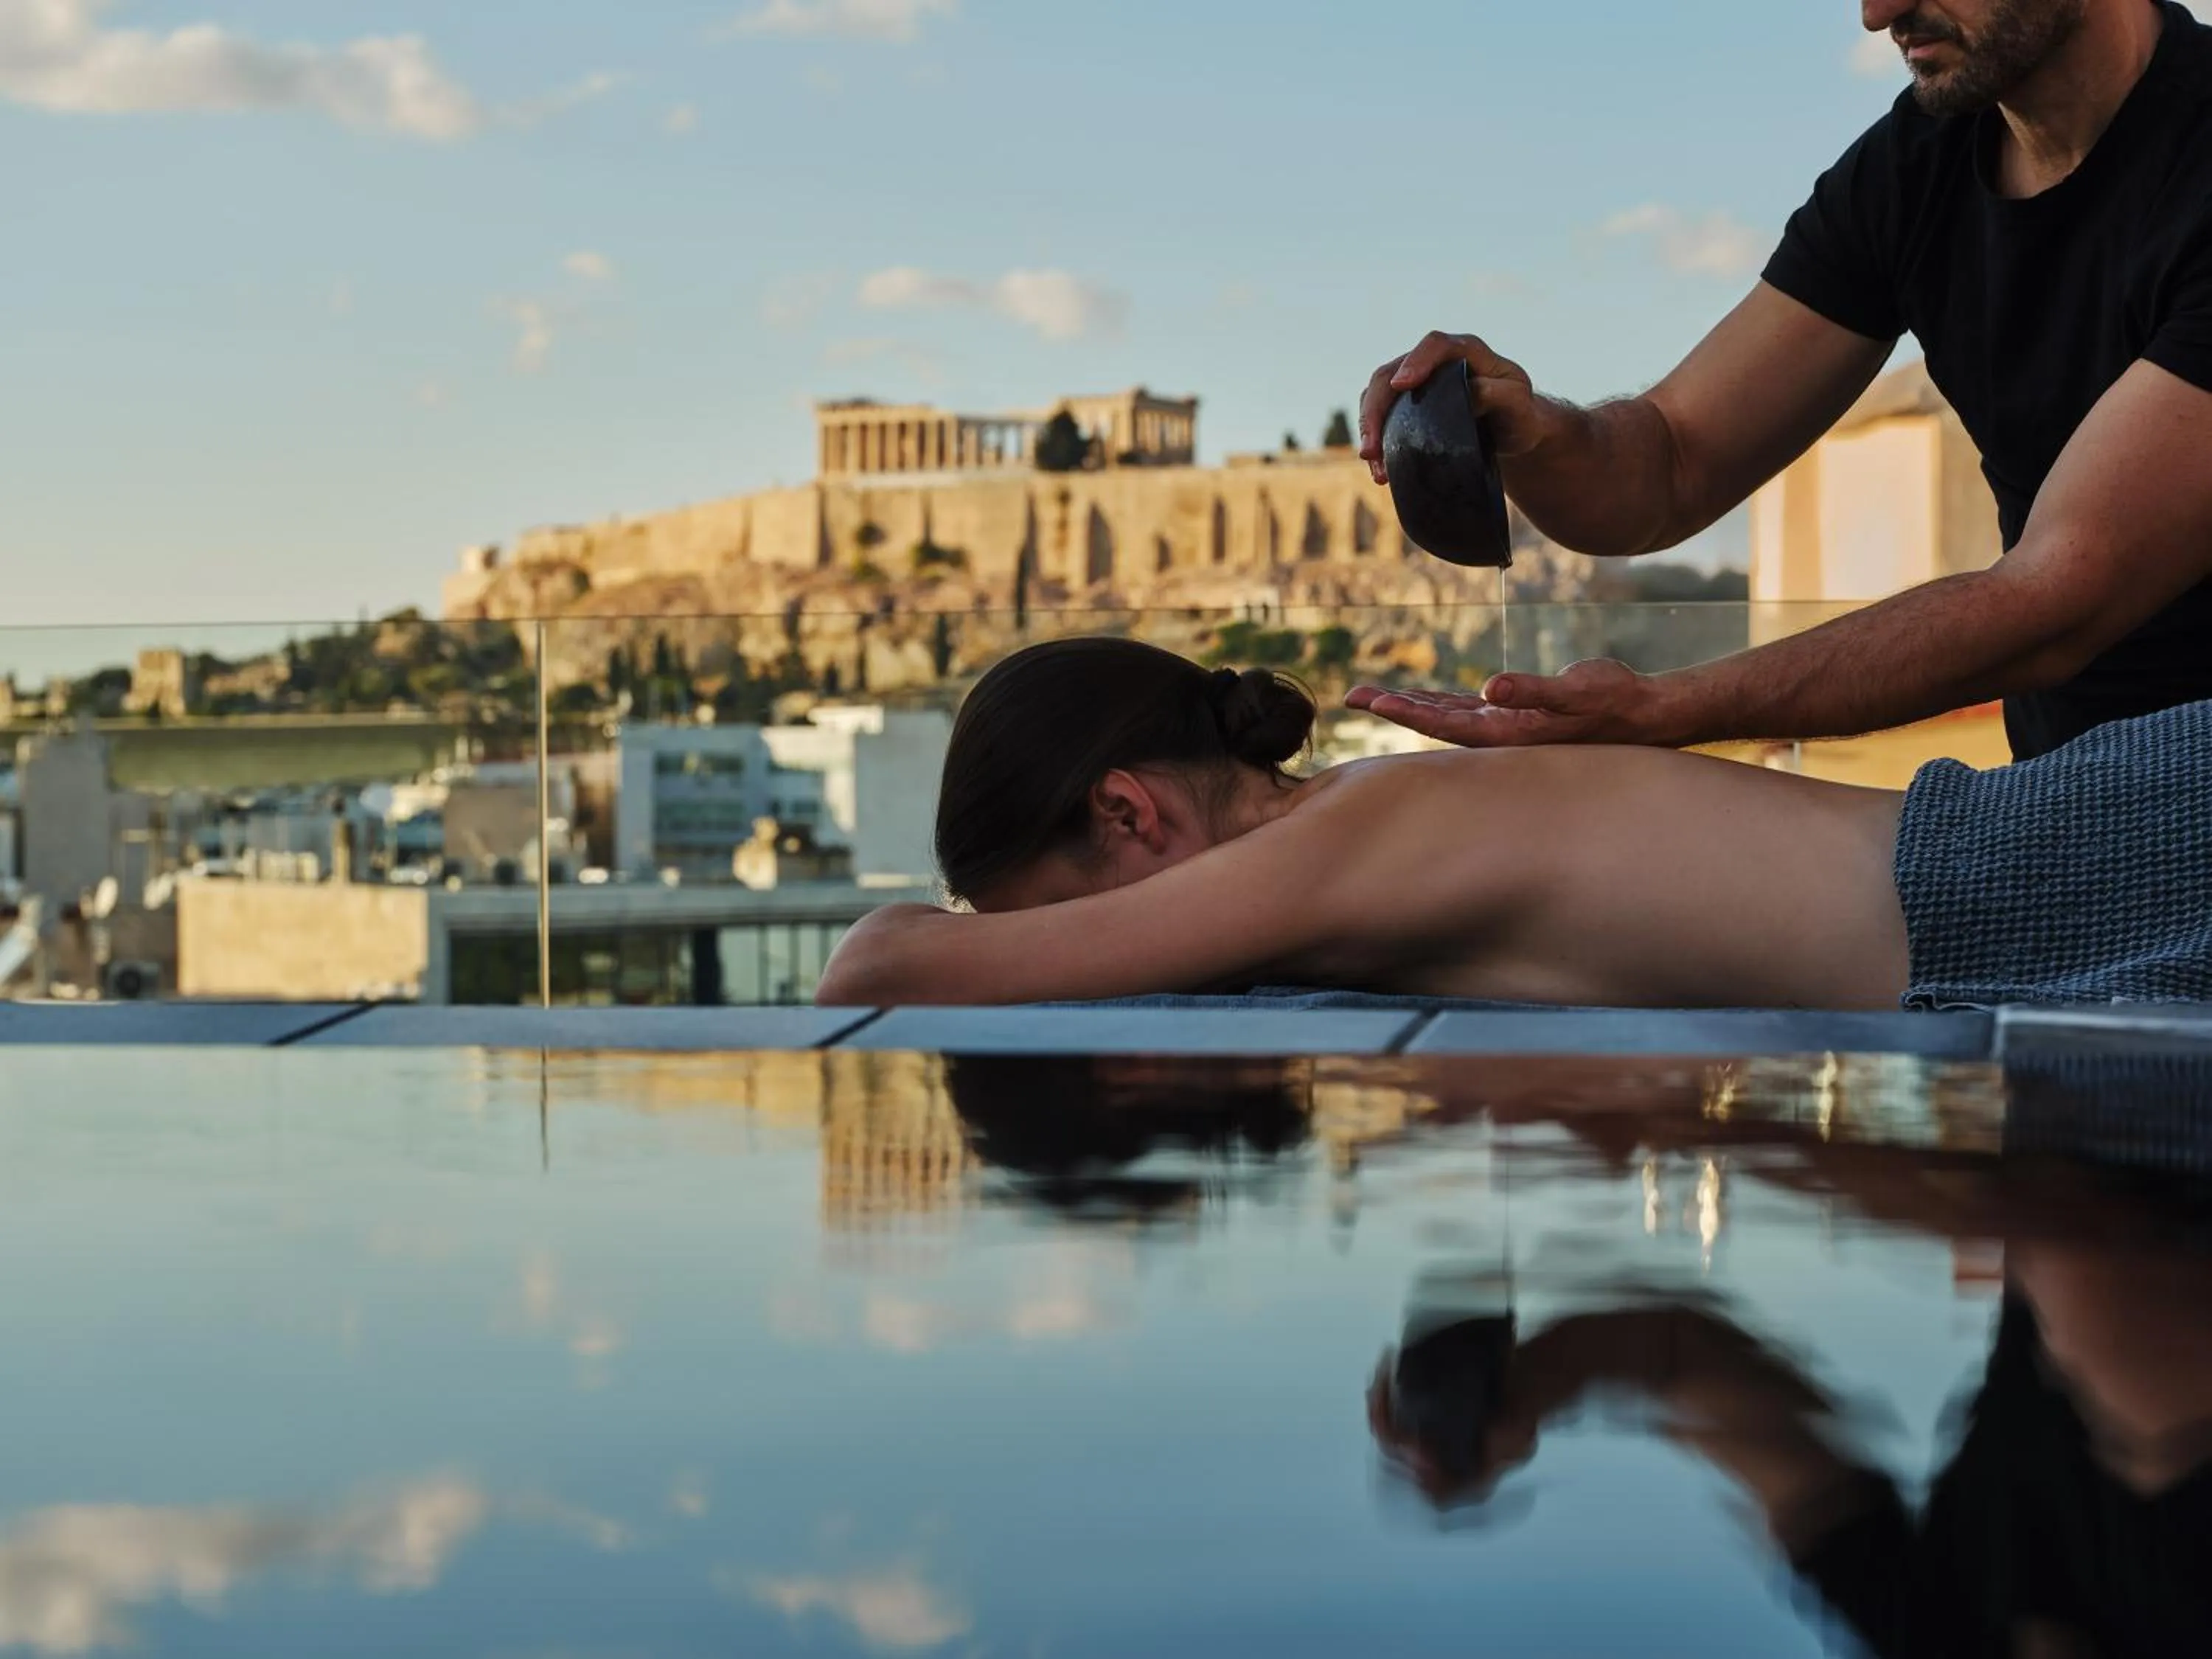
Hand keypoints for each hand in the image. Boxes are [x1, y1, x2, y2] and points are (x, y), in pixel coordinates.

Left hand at [1345, 658, 1678, 748]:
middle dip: (1393, 707)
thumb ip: (1533, 691)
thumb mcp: (1575, 691)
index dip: (1403, 711)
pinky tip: (1421, 698)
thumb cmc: (1612, 702)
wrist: (1645, 715)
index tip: (1369, 700)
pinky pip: (1467, 710)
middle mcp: (1499, 736)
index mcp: (1505, 733)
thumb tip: (1492, 689)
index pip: (1441, 723)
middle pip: (1433, 721)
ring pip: (1446, 716)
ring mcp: (1506, 727)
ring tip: (1373, 695)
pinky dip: (1440, 703)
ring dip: (1411, 705)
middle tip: (1351, 695)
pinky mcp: (1516, 716)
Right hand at [1357, 329, 1550, 484]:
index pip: (1435, 345)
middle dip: (1375, 410)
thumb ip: (1499, 393)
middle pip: (1391, 373)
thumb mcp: (1519, 403)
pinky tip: (1379, 469)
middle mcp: (1434, 362)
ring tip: (1373, 464)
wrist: (1511, 431)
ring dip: (1368, 428)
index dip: (1416, 361)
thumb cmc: (1518, 414)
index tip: (1401, 385)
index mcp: (1466, 351)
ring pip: (1377, 394)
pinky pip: (1380, 416)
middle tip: (1372, 449)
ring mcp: (1415, 383)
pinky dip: (1375, 441)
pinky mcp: (1405, 406)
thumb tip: (1468, 393)